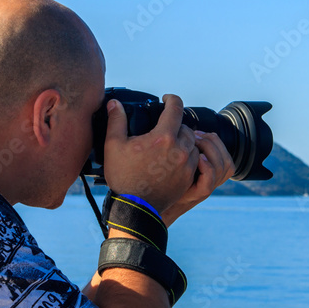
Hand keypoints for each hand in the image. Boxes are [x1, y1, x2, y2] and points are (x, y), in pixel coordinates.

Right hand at [102, 94, 199, 214]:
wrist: (135, 208)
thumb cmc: (123, 177)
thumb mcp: (113, 146)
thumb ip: (116, 121)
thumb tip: (114, 103)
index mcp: (163, 137)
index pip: (176, 108)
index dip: (172, 99)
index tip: (167, 99)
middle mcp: (179, 149)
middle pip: (185, 126)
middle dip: (176, 124)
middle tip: (164, 127)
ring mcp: (186, 165)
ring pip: (192, 144)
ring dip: (183, 140)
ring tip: (169, 144)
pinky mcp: (189, 178)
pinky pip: (194, 160)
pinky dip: (186, 156)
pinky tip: (174, 159)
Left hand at [161, 130, 234, 225]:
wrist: (152, 203)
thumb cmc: (160, 180)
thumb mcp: (176, 163)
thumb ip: (184, 150)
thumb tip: (186, 130)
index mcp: (210, 173)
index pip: (226, 156)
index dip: (216, 141)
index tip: (197, 133)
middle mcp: (212, 181)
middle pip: (227, 160)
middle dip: (213, 142)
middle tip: (195, 136)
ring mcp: (207, 187)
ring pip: (223, 166)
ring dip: (210, 150)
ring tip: (194, 144)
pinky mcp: (199, 193)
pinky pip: (210, 180)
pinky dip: (207, 167)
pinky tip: (196, 158)